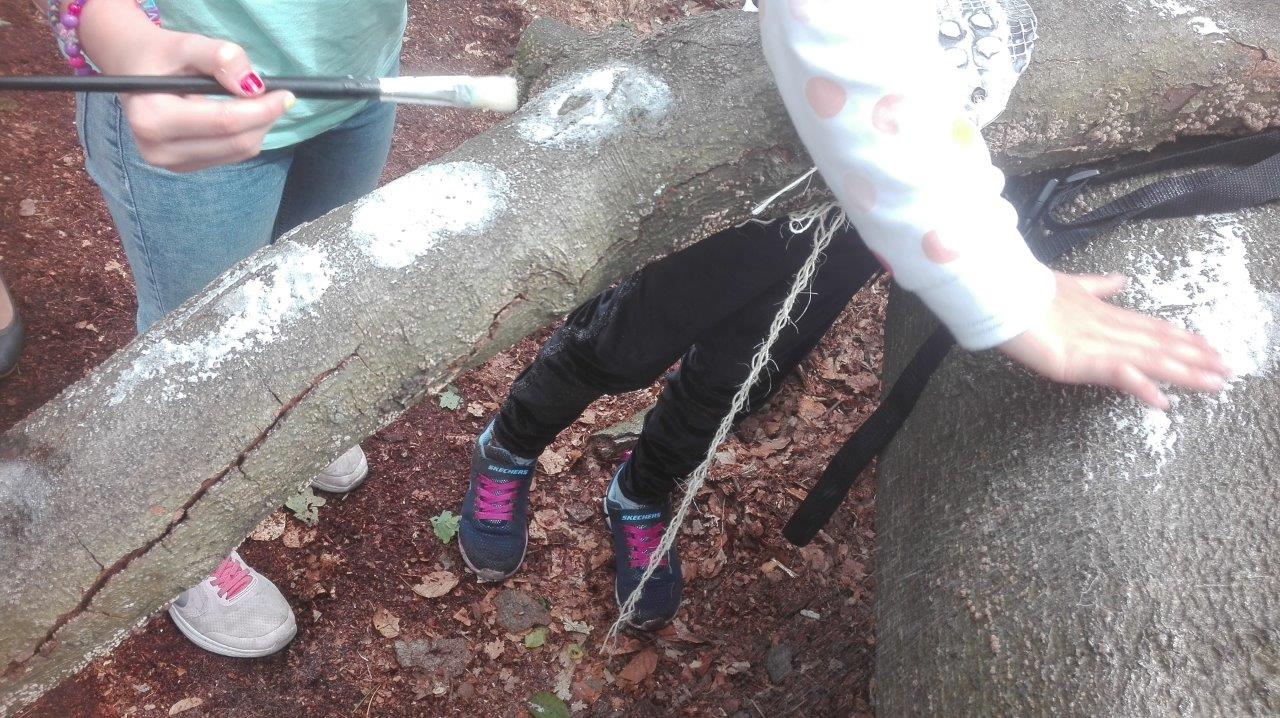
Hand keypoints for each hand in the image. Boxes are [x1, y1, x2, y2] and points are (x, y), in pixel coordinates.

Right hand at [109, 33, 293, 171]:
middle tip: (280, 96)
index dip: (262, 109)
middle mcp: (158, 150)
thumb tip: (253, 85)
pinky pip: (229, 156)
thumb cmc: (161, 56)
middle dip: (264, 119)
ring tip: (257, 102)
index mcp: (152, 119)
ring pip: (237, 152)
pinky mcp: (183, 168)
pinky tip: (240, 116)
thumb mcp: (187, 45)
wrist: (134, 72)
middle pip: (235, 142)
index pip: (224, 122)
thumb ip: (220, 57)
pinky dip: (244, 135)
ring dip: (257, 128)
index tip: (286, 94)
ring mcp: (170, 164)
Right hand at [998, 272, 1229, 409]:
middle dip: (1194, 358)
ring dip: (1183, 372)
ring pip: (1148, 358)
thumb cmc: (1025, 290)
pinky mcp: (1078, 360)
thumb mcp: (1066, 285)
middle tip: (1227, 369)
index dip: (1181, 337)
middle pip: (1159, 344)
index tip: (1207, 346)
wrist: (999, 292)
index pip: (1150, 326)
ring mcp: (1095, 343)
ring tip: (1213, 383)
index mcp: (1103, 312)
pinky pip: (1117, 374)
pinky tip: (1161, 401)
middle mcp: (1106, 327)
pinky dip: (1140, 387)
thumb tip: (1119, 280)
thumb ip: (1095, 285)